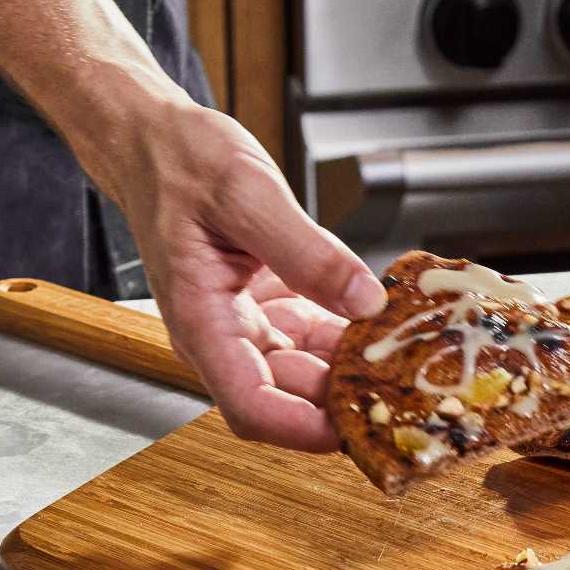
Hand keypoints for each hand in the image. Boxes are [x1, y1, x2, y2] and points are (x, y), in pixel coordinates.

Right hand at [93, 92, 385, 450]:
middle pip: (291, 397)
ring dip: (358, 371)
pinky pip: (319, 338)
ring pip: (312, 372)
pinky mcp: (272, 308)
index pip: (251, 407)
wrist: (157, 140)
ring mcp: (249, 325)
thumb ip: (306, 251)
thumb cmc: (178, 161)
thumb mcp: (247, 193)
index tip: (358, 426)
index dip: (304, 430)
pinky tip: (392, 325)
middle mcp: (223, 335)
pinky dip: (354, 337)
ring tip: (412, 358)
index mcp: (201, 321)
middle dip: (347, 400)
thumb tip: (365, 300)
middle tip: (411, 388)